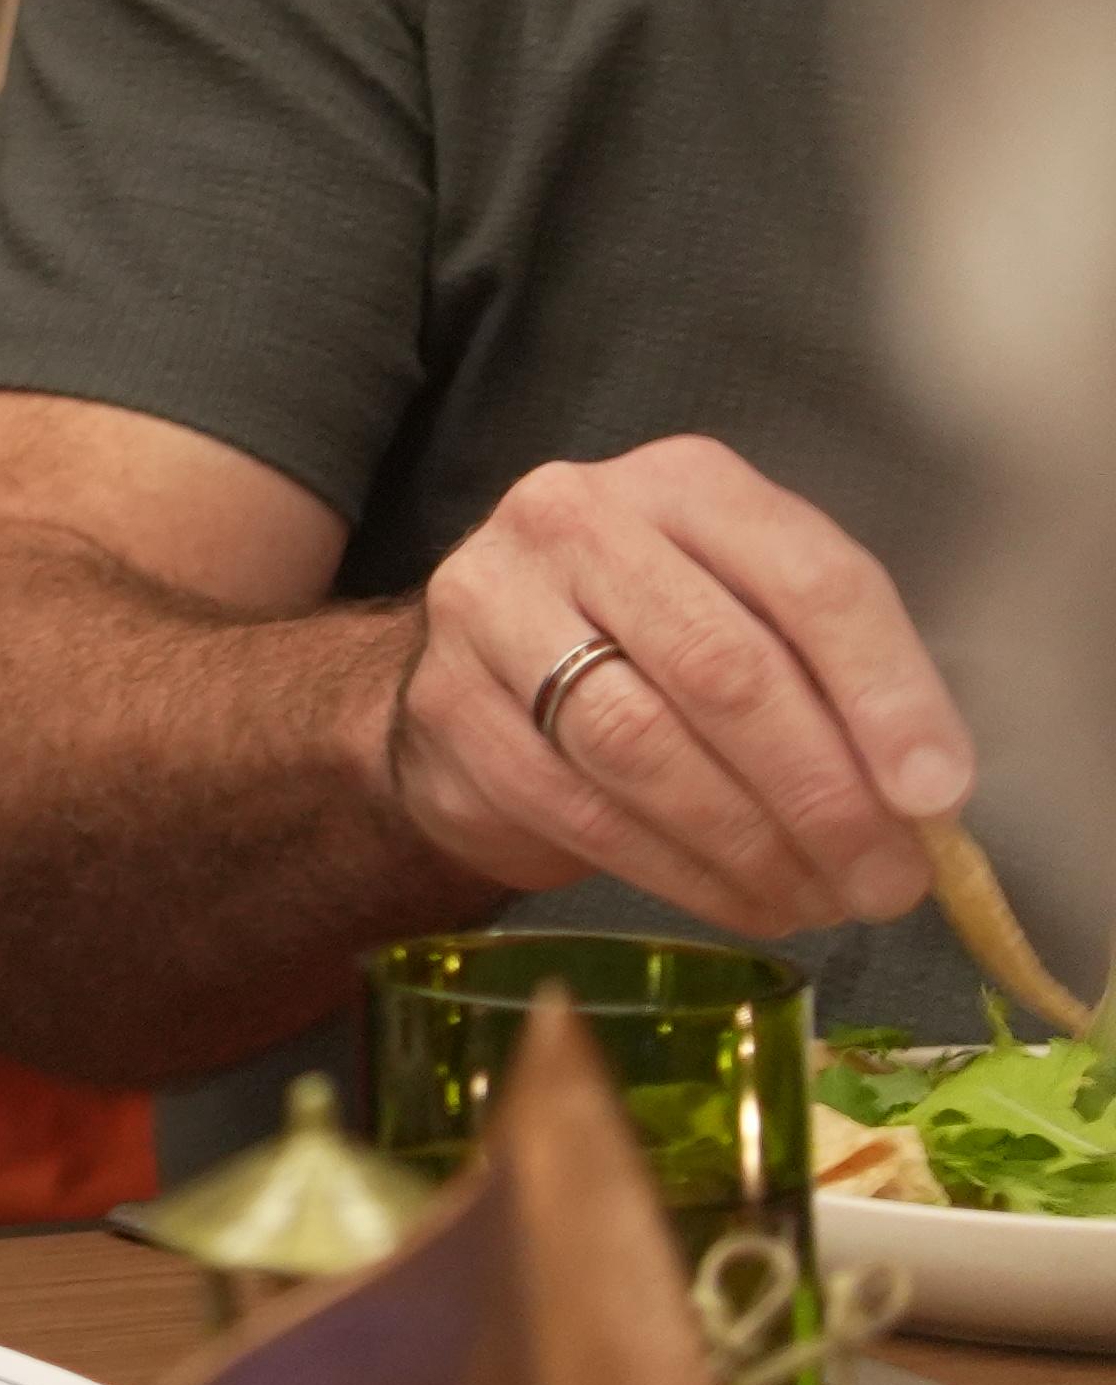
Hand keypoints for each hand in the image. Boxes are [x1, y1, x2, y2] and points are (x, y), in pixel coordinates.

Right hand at [385, 436, 971, 940]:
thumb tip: (924, 805)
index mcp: (686, 483)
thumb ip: (835, 679)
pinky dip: (674, 872)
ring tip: (819, 899)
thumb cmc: (659, 638)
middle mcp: (575, 519)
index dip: (885, 693)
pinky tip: (740, 901)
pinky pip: (573, 803)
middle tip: (885, 883)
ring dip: (749, 844)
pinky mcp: (447, 699)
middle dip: (820, 793)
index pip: (809, 578)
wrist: (491, 662)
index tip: (936, 798)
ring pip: (639, 743)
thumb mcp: (757, 613)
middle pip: (721, 666)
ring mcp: (492, 604)